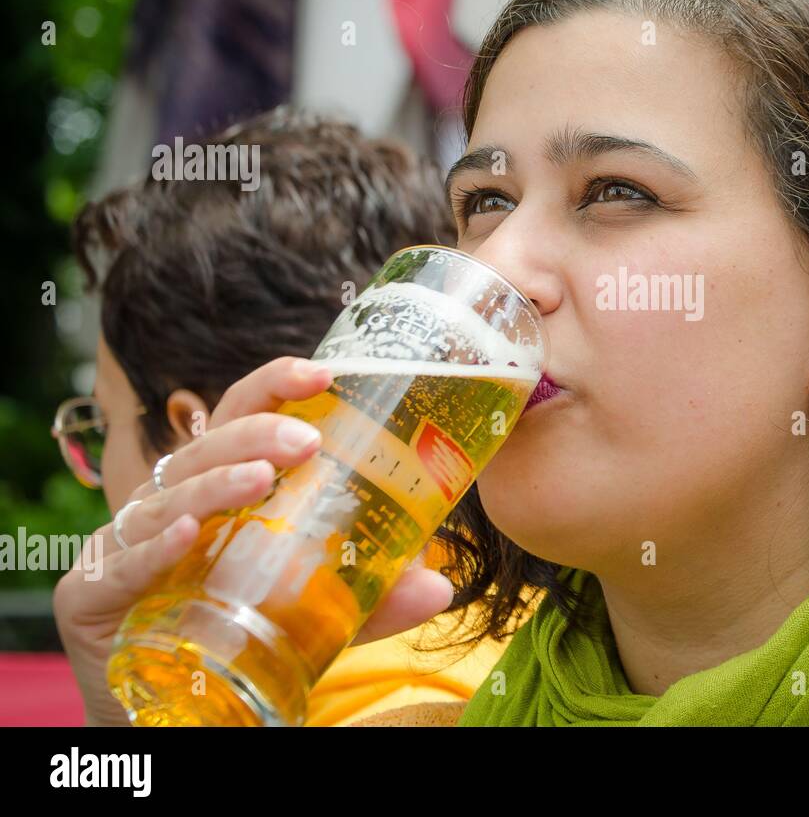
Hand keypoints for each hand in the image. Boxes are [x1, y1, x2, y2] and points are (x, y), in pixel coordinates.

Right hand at [53, 356, 456, 725]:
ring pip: (166, 497)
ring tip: (258, 483)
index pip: (242, 416)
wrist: (169, 712)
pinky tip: (186, 536)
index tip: (324, 373)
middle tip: (306, 442)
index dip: (275, 386)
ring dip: (214, 485)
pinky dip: (155, 548)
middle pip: (205, 446)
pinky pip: (121, 564)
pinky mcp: (90, 593)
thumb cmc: (240, 635)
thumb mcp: (319, 610)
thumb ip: (371, 596)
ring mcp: (124, 544)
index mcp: (220, 488)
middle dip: (254, 434)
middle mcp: (170, 504)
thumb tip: (440, 585)